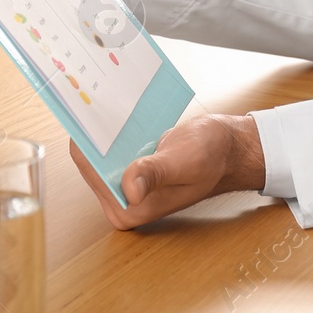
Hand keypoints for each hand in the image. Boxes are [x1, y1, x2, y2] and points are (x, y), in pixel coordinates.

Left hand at [69, 113, 265, 229]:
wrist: (230, 148)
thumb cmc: (212, 157)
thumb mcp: (182, 161)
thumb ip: (154, 174)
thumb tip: (130, 190)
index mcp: (131, 210)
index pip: (91, 173)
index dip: (86, 144)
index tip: (82, 115)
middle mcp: (125, 204)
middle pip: (91, 164)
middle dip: (92, 137)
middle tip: (91, 103)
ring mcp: (127, 188)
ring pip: (100, 155)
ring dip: (101, 133)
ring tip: (100, 105)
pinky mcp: (133, 172)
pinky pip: (112, 151)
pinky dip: (113, 134)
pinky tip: (115, 114)